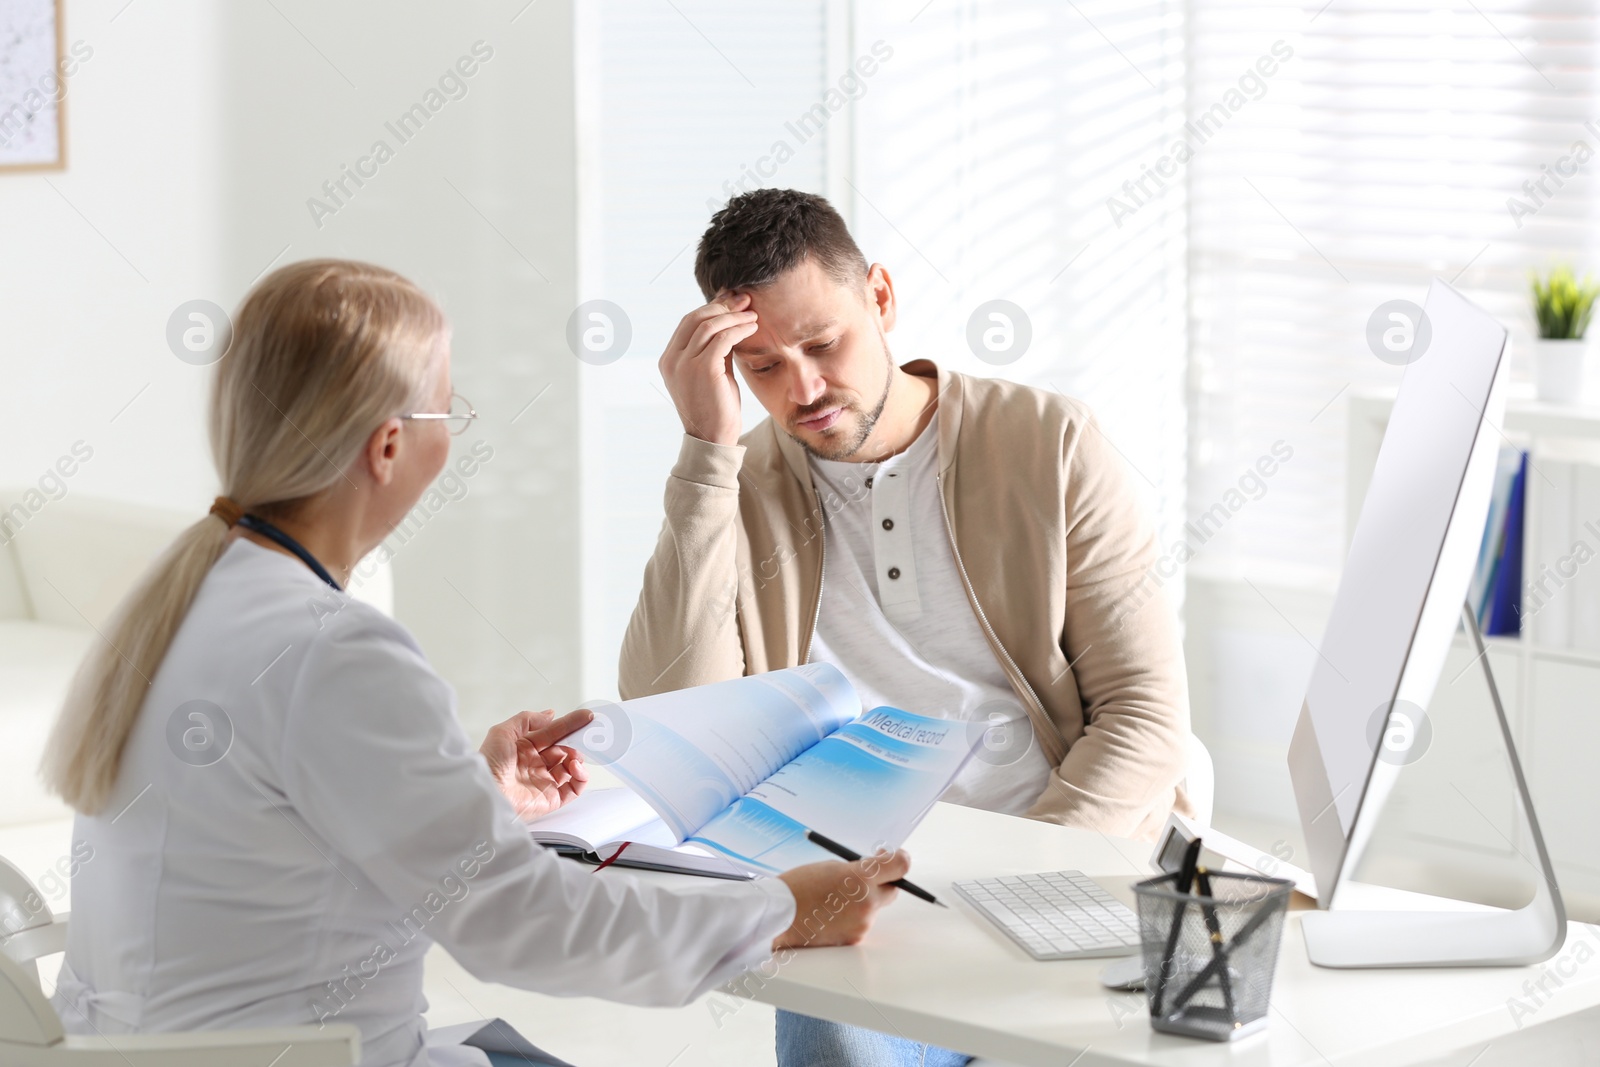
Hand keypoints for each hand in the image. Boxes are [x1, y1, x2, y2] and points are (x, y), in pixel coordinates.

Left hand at [480, 708, 592, 821]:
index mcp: (525, 748)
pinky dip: (581, 777)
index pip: (552, 733)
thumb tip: (551, 714)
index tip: (586, 717)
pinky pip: (574, 788)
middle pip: (564, 749)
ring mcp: (544, 782)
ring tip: (574, 755)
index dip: (569, 724)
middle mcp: (535, 764)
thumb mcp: (503, 732)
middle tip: (587, 734)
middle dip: (575, 741)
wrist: (487, 795)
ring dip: (577, 758)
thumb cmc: (489, 765)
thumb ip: (528, 719)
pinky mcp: (551, 799)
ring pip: (571, 767)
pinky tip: (576, 767)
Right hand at [658, 291, 758, 445]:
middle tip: (745, 300)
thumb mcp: (712, 373)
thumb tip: (729, 322)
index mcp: (669, 359)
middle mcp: (672, 359)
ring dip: (734, 316)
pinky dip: (739, 329)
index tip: (733, 301)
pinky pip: (722, 338)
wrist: (713, 439)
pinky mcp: (703, 369)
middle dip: (723, 306)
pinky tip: (752, 327)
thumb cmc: (716, 409)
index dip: (712, 307)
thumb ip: (716, 349)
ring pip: (709, 324)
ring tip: (753, 314)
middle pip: (696, 317)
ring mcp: (685, 364)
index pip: (688, 321)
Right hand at [772, 849, 910, 949]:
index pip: (900, 865)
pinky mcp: (855, 938)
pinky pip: (860, 924)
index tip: (889, 857)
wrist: (779, 915)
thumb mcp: (832, 867)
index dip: (899, 859)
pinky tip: (830, 915)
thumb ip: (859, 869)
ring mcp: (862, 923)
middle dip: (881, 883)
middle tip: (863, 879)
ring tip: (832, 900)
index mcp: (862, 877)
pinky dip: (850, 919)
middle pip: (892, 890)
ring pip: (873, 909)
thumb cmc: (798, 887)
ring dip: (861, 903)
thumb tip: (876, 871)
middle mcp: (867, 901)